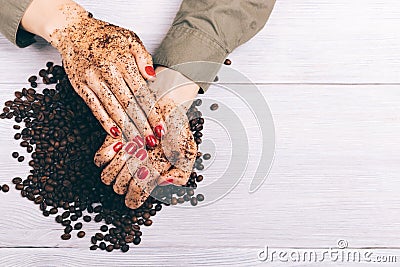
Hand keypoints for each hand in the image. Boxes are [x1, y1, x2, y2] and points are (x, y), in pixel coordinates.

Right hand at [21, 0, 164, 145]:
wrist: (72, 30)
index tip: (161, 126)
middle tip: (152, 141)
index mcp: (121, 60)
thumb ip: (143, 57)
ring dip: (126, 128)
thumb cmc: (104, 35)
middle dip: (142, 125)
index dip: (152, 112)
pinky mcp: (80, 87)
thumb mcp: (129, 38)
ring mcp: (92, 80)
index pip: (142, 92)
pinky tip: (115, 134)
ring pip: (113, 109)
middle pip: (129, 104)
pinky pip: (95, 108)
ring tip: (137, 142)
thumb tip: (153, 77)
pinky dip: (105, 122)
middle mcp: (106, 71)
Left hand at [95, 96, 197, 208]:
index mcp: (151, 176)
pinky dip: (107, 153)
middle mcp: (133, 170)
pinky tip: (119, 145)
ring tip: (130, 153)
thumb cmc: (175, 127)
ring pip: (107, 177)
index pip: (136, 195)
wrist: (164, 105)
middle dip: (128, 176)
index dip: (138, 190)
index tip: (145, 177)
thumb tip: (163, 181)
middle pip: (120, 187)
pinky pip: (100, 159)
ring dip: (116, 166)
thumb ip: (182, 172)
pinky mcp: (109, 144)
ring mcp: (120, 159)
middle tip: (140, 160)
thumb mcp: (188, 150)